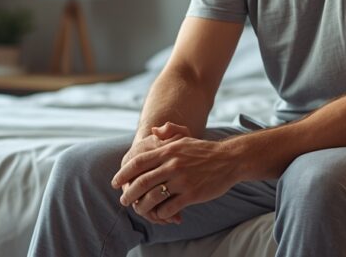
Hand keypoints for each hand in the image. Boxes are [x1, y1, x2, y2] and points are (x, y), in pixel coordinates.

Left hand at [112, 132, 242, 224]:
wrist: (230, 159)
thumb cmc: (204, 150)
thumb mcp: (185, 138)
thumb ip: (168, 134)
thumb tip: (154, 131)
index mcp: (168, 150)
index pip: (138, 163)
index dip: (123, 174)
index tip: (115, 182)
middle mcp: (173, 165)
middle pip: (141, 182)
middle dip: (128, 193)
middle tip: (123, 200)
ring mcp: (182, 180)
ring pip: (153, 197)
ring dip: (142, 206)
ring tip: (138, 209)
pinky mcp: (192, 194)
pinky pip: (169, 207)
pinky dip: (161, 213)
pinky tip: (159, 214)